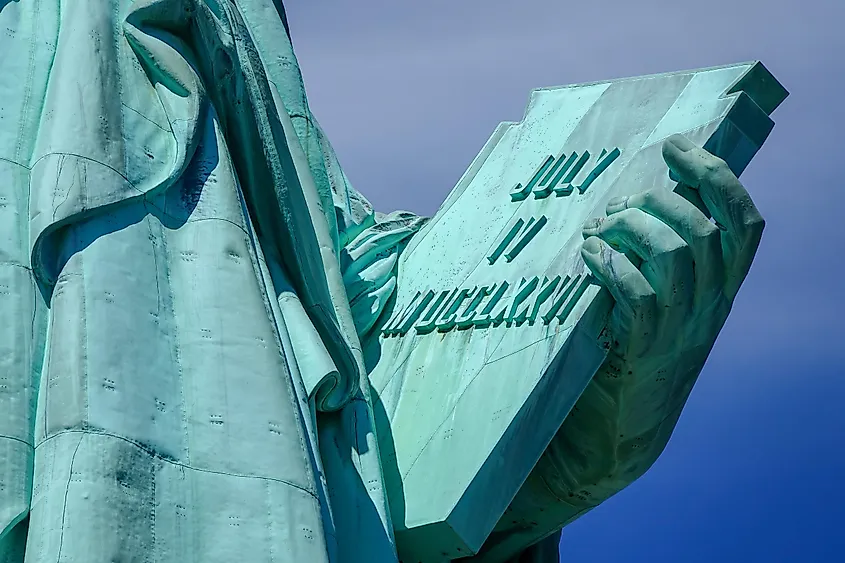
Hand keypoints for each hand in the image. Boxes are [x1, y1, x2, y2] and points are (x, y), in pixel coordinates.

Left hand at [580, 134, 764, 395]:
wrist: (617, 431)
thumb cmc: (630, 352)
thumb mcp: (660, 302)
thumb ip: (662, 259)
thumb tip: (641, 199)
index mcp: (720, 289)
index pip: (744, 223)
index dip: (716, 177)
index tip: (677, 147)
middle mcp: (710, 306)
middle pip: (705, 230)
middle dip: (658, 200)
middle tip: (616, 205)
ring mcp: (681, 330)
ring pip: (676, 254)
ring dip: (631, 228)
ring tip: (597, 230)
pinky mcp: (646, 351)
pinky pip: (640, 294)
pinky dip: (612, 264)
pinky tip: (589, 256)